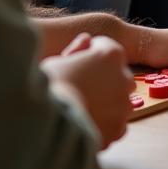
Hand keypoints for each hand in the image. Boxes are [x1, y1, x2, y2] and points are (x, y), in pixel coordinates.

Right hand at [41, 33, 132, 149]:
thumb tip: (86, 40)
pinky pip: (116, 125)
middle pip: (116, 74)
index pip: (104, 47)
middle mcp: (124, 77)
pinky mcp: (119, 128)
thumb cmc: (46, 89)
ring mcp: (124, 104)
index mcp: (110, 54)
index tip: (74, 64)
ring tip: (80, 109)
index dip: (87, 55)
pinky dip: (105, 126)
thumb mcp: (55, 62)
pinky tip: (85, 125)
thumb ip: (75, 50)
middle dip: (102, 79)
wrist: (43, 124)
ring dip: (106, 103)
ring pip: (118, 101)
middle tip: (77, 89)